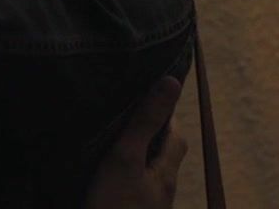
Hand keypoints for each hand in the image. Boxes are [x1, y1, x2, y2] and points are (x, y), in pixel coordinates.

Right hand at [85, 77, 187, 208]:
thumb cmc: (115, 205)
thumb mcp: (126, 157)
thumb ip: (145, 122)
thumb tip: (171, 81)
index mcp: (164, 171)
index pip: (174, 135)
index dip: (164, 114)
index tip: (144, 93)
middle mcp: (160, 188)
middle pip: (164, 154)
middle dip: (151, 133)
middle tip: (126, 114)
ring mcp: (146, 204)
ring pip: (148, 172)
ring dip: (136, 154)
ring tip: (112, 137)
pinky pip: (134, 187)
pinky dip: (124, 173)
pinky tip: (104, 172)